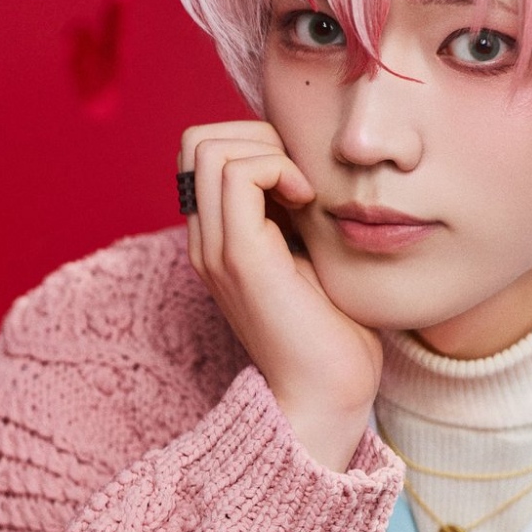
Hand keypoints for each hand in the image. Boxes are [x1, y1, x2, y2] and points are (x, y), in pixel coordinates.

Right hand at [180, 120, 382, 472]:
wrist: (327, 394)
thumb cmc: (334, 334)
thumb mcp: (312, 258)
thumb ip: (296, 216)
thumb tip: (312, 166)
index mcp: (219, 241)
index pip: (205, 154)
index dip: (254, 145)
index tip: (301, 180)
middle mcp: (206, 242)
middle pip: (197, 141)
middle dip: (257, 137)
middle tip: (301, 178)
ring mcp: (216, 249)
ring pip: (209, 148)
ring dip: (267, 151)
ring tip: (304, 191)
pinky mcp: (240, 257)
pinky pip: (238, 174)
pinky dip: (278, 168)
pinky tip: (309, 201)